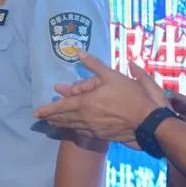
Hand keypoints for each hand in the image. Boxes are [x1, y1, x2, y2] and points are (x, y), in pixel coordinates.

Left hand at [34, 52, 165, 143]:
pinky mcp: (101, 134)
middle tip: (41, 117)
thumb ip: (94, 65)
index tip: (37, 112)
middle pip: (64, 118)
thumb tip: (78, 52)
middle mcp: (85, 117)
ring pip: (72, 126)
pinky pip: (82, 131)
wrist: (148, 122)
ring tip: (52, 123)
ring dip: (60, 124)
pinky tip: (72, 128)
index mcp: (85, 102)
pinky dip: (73, 129)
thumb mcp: (112, 75)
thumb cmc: (131, 96)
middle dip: (51, 117)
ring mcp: (93, 128)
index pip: (61, 106)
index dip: (48, 109)